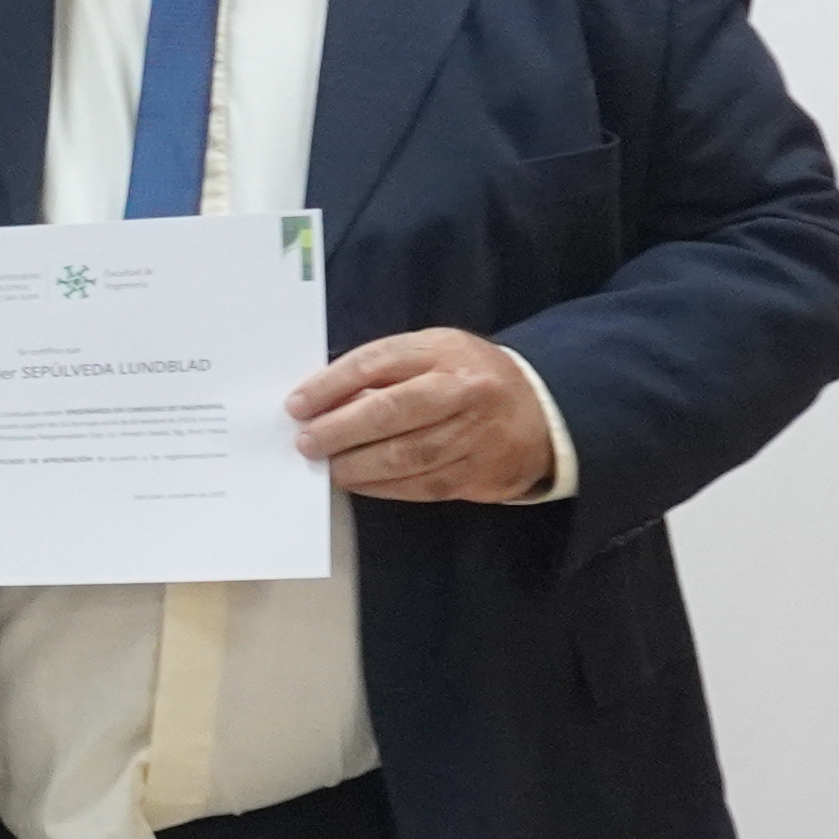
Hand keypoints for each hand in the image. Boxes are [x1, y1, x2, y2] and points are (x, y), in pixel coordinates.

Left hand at [291, 328, 557, 503]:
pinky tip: (361, 483)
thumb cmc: (469, 377)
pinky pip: (422, 485)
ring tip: (330, 467)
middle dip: (339, 430)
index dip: (330, 386)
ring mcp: (475, 434)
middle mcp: (463, 390)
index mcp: (444, 351)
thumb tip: (324, 399)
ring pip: (406, 455)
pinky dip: (384, 487)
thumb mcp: (432, 352)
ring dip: (358, 466)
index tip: (297, 405)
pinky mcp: (480, 473)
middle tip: (307, 442)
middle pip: (391, 412)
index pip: (376, 362)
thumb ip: (384, 368)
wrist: (541, 411)